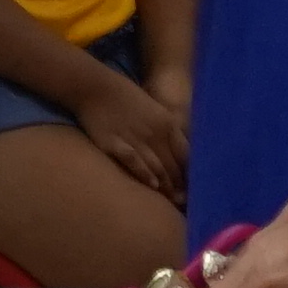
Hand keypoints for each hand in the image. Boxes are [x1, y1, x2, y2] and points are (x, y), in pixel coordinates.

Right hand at [73, 77, 190, 199]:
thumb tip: (178, 153)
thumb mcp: (155, 110)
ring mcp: (135, 138)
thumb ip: (167, 130)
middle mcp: (154, 133)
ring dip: (166, 186)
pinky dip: (144, 174)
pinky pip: (134, 161)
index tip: (193, 187)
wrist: (94, 86)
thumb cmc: (125, 97)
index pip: (186, 155)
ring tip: (170, 199)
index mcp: (167, 124)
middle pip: (172, 165)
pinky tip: (151, 185)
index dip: (190, 173)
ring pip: (157, 167)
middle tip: (183, 201)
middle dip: (180, 185)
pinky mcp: (114, 144)